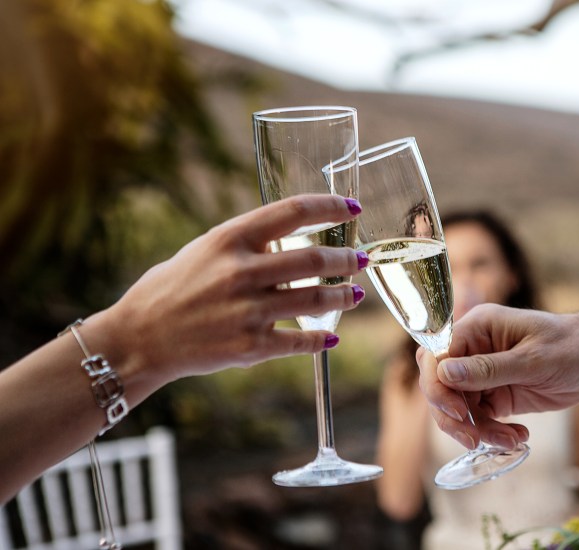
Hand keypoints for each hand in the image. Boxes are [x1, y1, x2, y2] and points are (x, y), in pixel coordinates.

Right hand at [89, 194, 365, 387]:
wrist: (139, 338)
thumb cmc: (172, 287)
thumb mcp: (205, 250)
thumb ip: (247, 243)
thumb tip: (293, 235)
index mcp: (229, 239)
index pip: (293, 211)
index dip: (330, 206)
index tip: (353, 207)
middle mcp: (241, 272)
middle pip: (314, 260)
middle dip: (346, 259)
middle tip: (361, 258)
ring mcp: (248, 311)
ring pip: (315, 301)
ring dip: (344, 296)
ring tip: (357, 293)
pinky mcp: (250, 347)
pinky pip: (299, 341)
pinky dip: (321, 339)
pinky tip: (332, 336)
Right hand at [416, 304, 578, 447]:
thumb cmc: (573, 346)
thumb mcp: (533, 360)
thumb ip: (488, 368)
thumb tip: (445, 373)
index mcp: (477, 327)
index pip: (437, 356)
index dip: (439, 386)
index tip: (459, 412)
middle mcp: (474, 349)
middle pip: (440, 385)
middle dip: (453, 415)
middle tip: (476, 438)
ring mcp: (483, 373)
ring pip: (457, 407)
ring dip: (477, 430)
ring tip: (510, 440)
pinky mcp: (495, 394)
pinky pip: (479, 418)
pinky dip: (492, 433)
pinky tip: (518, 437)